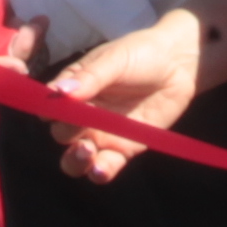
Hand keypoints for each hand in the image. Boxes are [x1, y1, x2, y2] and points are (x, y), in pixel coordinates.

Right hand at [45, 6, 206, 182]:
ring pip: (77, 158)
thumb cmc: (141, 54)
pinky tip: (101, 169)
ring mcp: (102, 134)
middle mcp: (83, 115)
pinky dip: (99, 172)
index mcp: (73, 90)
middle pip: (62, 134)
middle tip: (77, 128)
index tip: (51, 112)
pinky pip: (105, 167)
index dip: (47, 111)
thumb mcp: (114, 60)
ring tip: (86, 152)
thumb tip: (59, 92)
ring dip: (75, 161)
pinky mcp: (123, 149)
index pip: (51, 105)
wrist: (178, 64)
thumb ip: (89, 78)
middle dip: (65, 134)